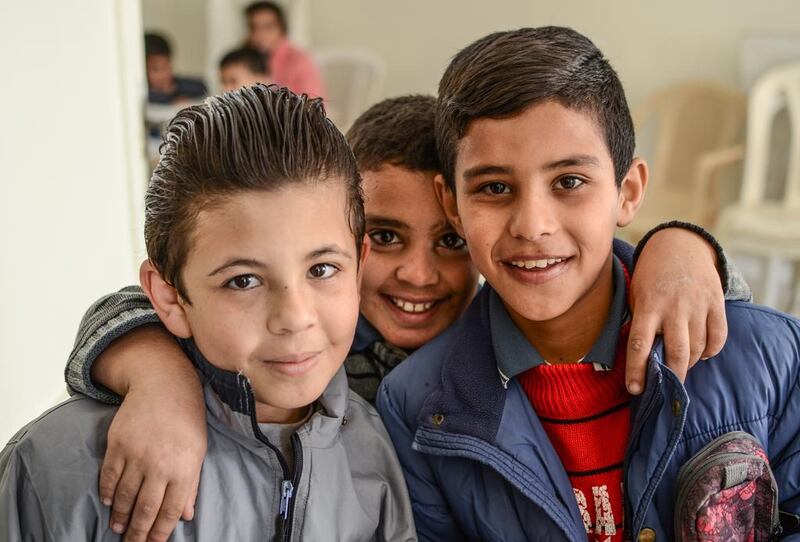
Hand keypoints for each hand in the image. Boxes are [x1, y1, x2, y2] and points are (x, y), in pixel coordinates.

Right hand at [93, 326, 206, 541]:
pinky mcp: (118, 444)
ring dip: (121, 516)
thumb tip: (188, 515)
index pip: (170, 511)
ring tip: (119, 528)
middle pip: (145, 509)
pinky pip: (109, 476)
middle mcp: (159, 465)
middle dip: (138, 533)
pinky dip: (108, 493)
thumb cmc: (186, 419)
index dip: (160, 532)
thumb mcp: (198, 451)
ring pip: (125, 496)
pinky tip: (110, 503)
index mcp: (184, 469)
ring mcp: (137, 455)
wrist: (165, 385)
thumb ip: (191, 485)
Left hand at [626, 227, 727, 393]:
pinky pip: (718, 337)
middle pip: (676, 353)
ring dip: (690, 362)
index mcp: (647, 306)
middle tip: (668, 386)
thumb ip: (641, 323)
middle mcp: (673, 307)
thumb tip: (644, 360)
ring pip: (698, 348)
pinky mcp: (716, 302)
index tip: (636, 389)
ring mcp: (697, 305)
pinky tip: (702, 352)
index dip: (637, 370)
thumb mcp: (636, 295)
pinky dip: (711, 351)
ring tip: (681, 363)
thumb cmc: (651, 276)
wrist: (679, 245)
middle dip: (672, 376)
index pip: (639, 344)